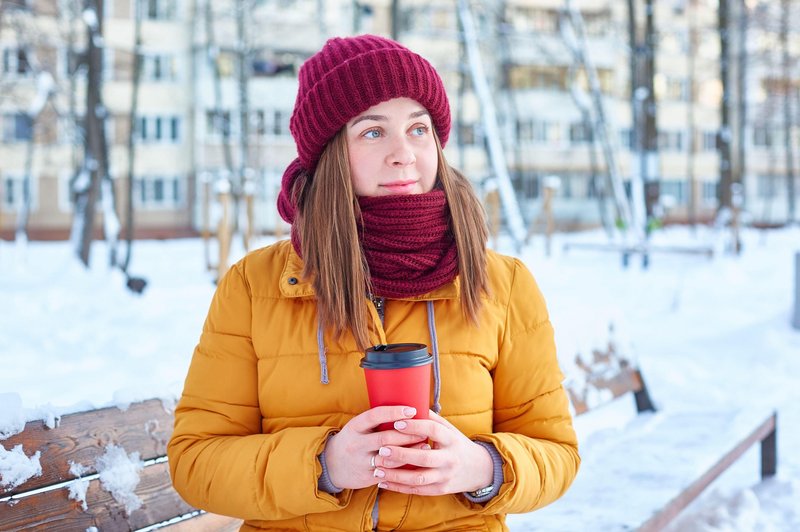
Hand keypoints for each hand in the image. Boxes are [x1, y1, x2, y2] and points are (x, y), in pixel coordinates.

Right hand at [324, 406, 426, 489]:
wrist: (331, 465)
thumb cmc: (353, 440)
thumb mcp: (358, 427)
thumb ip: (376, 421)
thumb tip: (406, 410)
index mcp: (355, 426)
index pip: (375, 416)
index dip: (394, 412)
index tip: (412, 410)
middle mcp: (356, 443)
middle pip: (385, 438)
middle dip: (408, 434)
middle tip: (424, 430)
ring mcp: (361, 461)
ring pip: (389, 457)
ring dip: (409, 451)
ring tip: (425, 446)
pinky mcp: (366, 476)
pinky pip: (388, 472)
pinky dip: (403, 467)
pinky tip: (415, 463)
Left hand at [371, 411, 493, 495]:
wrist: (479, 469)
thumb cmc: (456, 444)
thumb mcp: (449, 429)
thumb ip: (430, 418)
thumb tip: (408, 401)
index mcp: (451, 439)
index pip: (433, 430)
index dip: (415, 426)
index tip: (396, 423)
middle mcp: (449, 459)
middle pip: (424, 457)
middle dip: (401, 454)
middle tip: (381, 449)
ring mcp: (445, 476)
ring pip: (418, 478)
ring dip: (396, 475)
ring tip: (377, 468)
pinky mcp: (440, 490)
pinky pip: (417, 490)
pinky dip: (398, 487)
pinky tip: (383, 482)